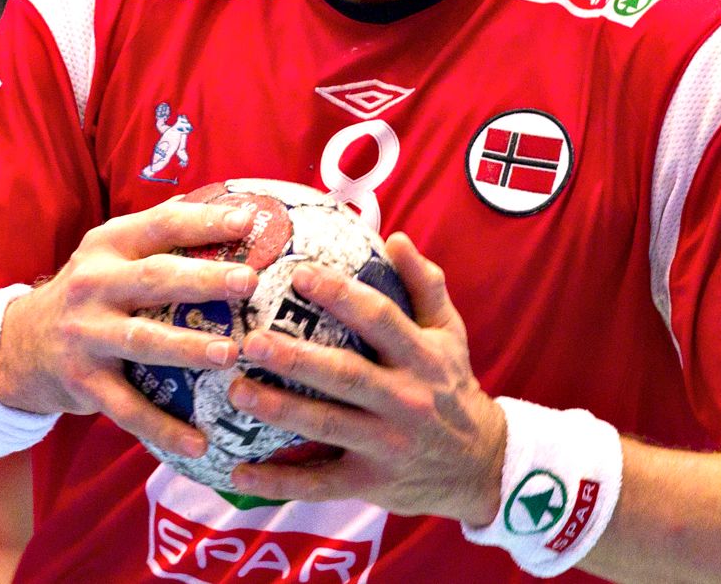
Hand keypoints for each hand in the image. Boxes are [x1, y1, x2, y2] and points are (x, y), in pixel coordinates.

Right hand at [0, 198, 259, 457]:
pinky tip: (199, 443)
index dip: (203, 222)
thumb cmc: (88, 293)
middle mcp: (94, 285)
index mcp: (108, 246)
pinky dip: (163, 427)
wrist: (20, 345)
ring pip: (142, 341)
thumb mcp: (109, 253)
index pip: (160, 225)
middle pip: (154, 279)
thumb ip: (157, 229)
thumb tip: (225, 199)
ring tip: (229, 354)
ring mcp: (86, 335)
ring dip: (187, 347)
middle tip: (248, 281)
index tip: (248, 220)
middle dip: (203, 279)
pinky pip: (128, 408)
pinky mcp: (83, 382)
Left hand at [224, 233, 505, 524]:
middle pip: (345, 375)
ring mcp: (386, 445)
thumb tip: (396, 237)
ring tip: (236, 390)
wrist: (484, 466)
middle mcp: (404, 400)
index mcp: (422, 358)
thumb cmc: (452, 387)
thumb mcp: (451, 335)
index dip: (341, 295)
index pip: (380, 320)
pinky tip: (238, 471)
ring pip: (326, 425)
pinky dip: (279, 481)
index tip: (299, 273)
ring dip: (278, 410)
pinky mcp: (371, 482)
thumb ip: (426, 286)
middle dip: (296, 357)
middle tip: (250, 339)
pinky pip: (319, 483)